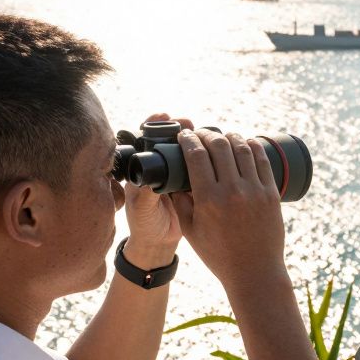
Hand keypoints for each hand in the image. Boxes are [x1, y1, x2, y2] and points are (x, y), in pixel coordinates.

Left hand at [120, 112, 193, 267]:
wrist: (161, 243)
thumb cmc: (145, 226)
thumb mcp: (142, 209)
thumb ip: (144, 194)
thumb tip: (148, 177)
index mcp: (143, 168)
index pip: (147, 138)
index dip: (155, 125)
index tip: (164, 116)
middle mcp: (159, 167)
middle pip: (169, 138)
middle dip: (179, 127)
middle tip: (188, 122)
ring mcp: (176, 173)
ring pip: (186, 149)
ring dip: (195, 138)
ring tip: (202, 129)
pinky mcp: (192, 182)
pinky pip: (200, 164)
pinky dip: (208, 155)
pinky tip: (217, 149)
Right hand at [168, 128, 286, 288]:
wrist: (254, 271)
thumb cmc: (218, 254)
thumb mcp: (190, 230)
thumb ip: (180, 202)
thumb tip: (171, 178)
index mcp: (208, 199)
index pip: (196, 155)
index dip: (188, 139)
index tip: (184, 135)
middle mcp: (233, 191)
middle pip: (219, 146)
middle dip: (207, 134)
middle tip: (202, 134)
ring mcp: (255, 191)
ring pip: (243, 148)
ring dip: (230, 137)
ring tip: (223, 137)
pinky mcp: (272, 194)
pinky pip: (263, 161)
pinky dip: (253, 146)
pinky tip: (246, 142)